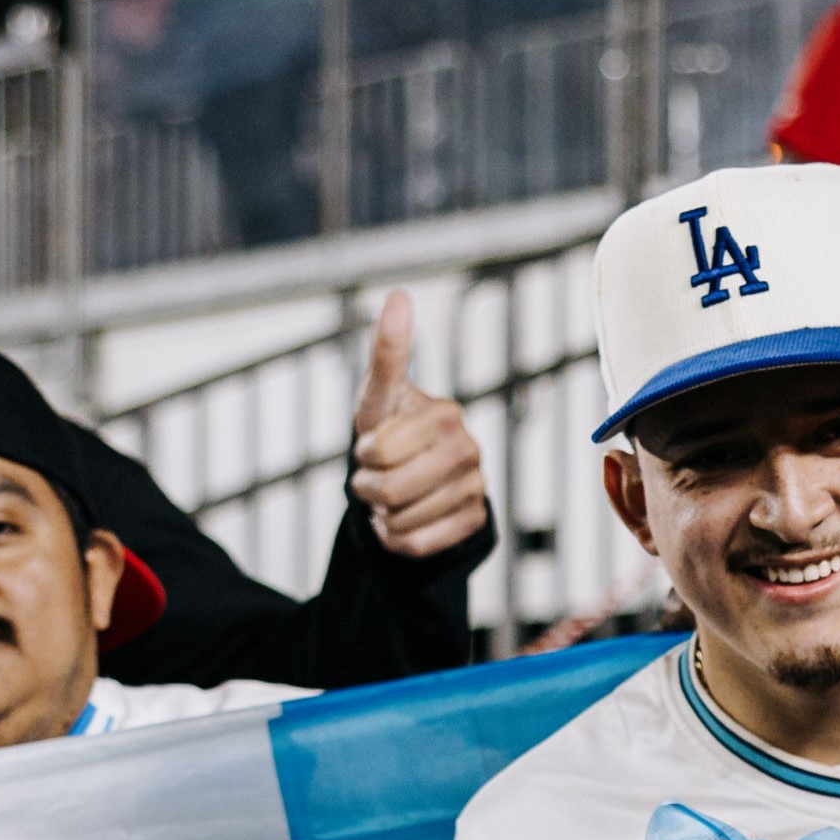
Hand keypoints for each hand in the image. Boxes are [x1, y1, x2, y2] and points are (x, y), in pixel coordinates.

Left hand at [350, 290, 488, 558]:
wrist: (414, 479)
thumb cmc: (390, 430)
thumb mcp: (378, 396)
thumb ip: (387, 350)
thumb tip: (399, 294)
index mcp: (445, 413)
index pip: (377, 451)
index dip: (363, 454)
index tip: (373, 444)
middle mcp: (468, 448)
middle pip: (387, 489)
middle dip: (368, 488)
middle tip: (377, 476)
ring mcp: (476, 486)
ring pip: (401, 521)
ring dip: (383, 515)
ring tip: (393, 497)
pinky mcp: (475, 521)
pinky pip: (417, 545)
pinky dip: (398, 539)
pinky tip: (405, 521)